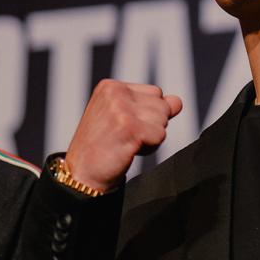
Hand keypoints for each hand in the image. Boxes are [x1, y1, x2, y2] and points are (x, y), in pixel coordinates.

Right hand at [64, 80, 182, 191]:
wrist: (82, 173)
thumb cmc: (101, 146)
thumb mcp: (121, 115)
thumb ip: (149, 105)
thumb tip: (177, 101)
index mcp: (111, 86)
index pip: (155, 93)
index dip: (147, 114)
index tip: (125, 126)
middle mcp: (116, 92)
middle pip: (162, 105)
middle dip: (151, 125)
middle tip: (125, 137)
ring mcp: (122, 109)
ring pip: (163, 120)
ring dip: (151, 137)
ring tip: (126, 143)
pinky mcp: (130, 127)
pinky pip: (160, 136)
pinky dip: (150, 148)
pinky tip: (129, 150)